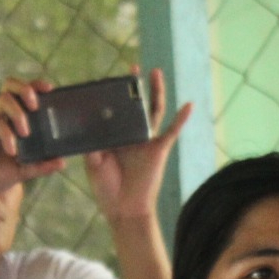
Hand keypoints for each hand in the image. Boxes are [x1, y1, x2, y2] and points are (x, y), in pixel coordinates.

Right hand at [0, 77, 67, 204]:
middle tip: (36, 107)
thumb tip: (62, 162)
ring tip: (26, 133)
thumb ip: (40, 165)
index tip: (50, 89)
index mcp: (8, 120)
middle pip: (9, 86)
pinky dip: (6, 135)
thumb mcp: (22, 171)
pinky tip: (12, 151)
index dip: (34, 86)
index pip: (20, 93)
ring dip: (19, 113)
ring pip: (3, 100)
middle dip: (26, 89)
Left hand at [85, 67, 192, 223]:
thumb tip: (89, 125)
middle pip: (136, 106)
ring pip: (154, 111)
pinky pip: (172, 132)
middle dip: (135, 87)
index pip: (114, 111)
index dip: (112, 96)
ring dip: (157, 92)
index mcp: (114, 137)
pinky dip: (181, 118)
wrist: (124, 210)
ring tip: (156, 72)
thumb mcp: (93, 164)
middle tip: (133, 68)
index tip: (107, 80)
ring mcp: (146, 141)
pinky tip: (189, 105)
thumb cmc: (107, 189)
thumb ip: (92, 145)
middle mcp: (131, 135)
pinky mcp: (159, 149)